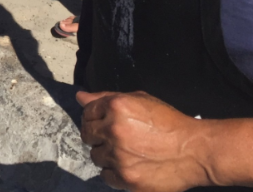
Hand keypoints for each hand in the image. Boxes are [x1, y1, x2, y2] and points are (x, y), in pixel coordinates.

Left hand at [78, 90, 213, 191]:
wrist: (196, 151)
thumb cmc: (168, 122)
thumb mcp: (139, 100)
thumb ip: (105, 98)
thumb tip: (80, 97)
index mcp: (116, 107)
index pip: (87, 112)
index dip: (95, 117)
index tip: (105, 123)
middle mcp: (113, 131)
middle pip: (87, 135)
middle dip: (97, 136)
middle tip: (114, 138)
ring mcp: (119, 157)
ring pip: (95, 156)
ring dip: (106, 155)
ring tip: (125, 153)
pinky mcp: (127, 179)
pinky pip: (106, 176)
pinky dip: (114, 172)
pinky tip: (129, 166)